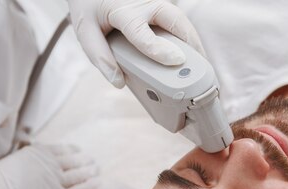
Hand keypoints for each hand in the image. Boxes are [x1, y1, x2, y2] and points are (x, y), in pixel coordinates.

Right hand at [0, 144, 97, 188]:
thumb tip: (37, 160)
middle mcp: (49, 165)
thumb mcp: (9, 163)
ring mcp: (56, 183)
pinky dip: (90, 187)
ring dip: (90, 172)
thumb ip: (27, 160)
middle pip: (73, 161)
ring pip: (80, 175)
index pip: (60, 149)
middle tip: (92, 161)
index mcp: (35, 153)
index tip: (78, 151)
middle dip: (85, 161)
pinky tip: (97, 184)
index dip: (72, 150)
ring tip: (97, 170)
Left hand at [69, 0, 204, 87]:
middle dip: (190, 43)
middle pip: (173, 19)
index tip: (176, 61)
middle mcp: (142, 2)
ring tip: (203, 66)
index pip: (142, 32)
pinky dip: (188, 37)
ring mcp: (153, 1)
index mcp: (121, 9)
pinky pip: (178, 20)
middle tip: (201, 68)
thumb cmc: (90, 7)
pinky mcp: (159, 3)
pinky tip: (194, 55)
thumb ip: (99, 56)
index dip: (159, 48)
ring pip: (180, 19)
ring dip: (193, 41)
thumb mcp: (84, 30)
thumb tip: (118, 82)